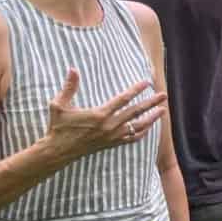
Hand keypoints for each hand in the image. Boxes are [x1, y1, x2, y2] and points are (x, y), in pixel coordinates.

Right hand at [44, 70, 164, 161]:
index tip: (147, 82)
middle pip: (135, 112)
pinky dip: (142, 133)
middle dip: (151, 103)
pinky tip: (148, 128)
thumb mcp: (59, 105)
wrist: (58, 151)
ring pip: (137, 126)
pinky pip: (131, 139)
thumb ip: (69, 87)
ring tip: (162, 110)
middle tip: (163, 95)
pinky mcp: (111, 144)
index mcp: (99, 115)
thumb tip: (72, 69)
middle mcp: (109, 126)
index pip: (122, 99)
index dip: (136, 90)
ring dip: (151, 118)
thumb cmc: (58, 127)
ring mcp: (112, 137)